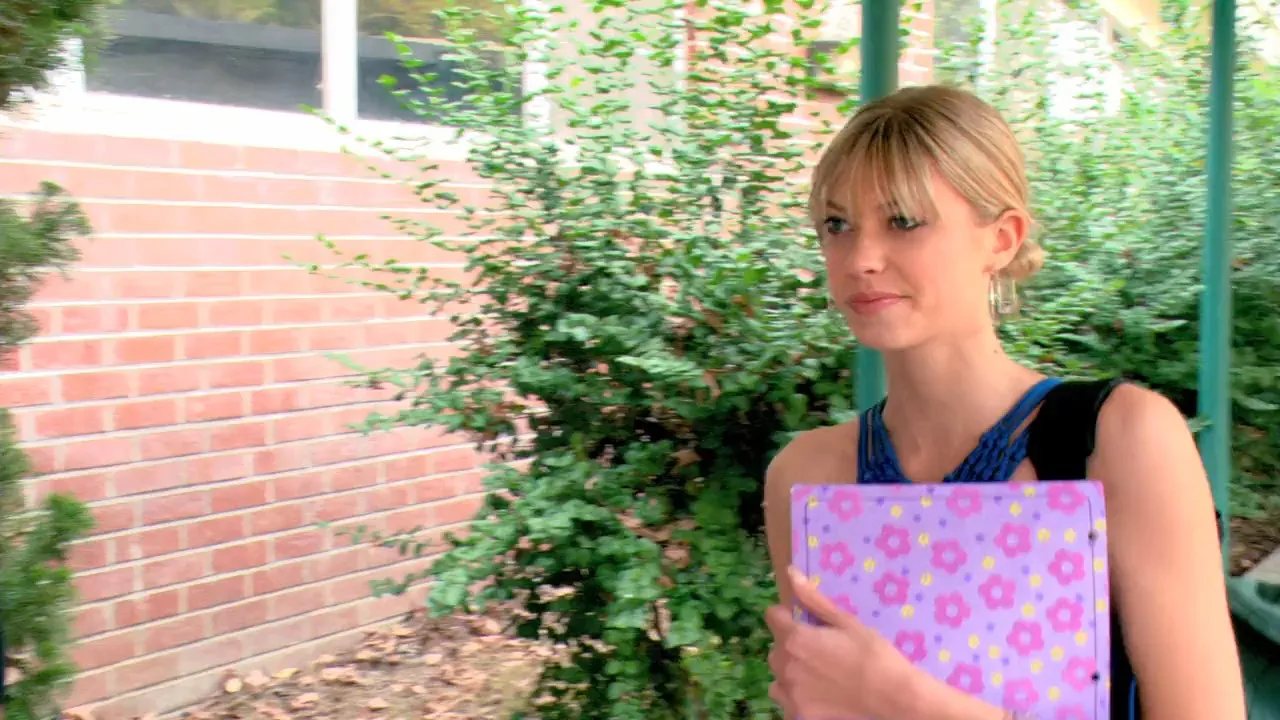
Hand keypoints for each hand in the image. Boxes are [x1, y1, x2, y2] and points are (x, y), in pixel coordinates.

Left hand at [765, 567, 919, 719]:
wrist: (892, 696)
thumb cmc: (872, 654)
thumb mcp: (845, 621)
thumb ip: (813, 600)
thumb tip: (791, 573)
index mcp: (795, 637)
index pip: (773, 616)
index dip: (787, 615)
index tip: (805, 621)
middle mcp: (785, 664)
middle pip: (776, 646)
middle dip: (791, 643)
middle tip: (819, 648)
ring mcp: (790, 691)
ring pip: (778, 673)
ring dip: (790, 668)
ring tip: (817, 671)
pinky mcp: (798, 711)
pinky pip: (783, 697)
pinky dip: (793, 693)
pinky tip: (815, 691)